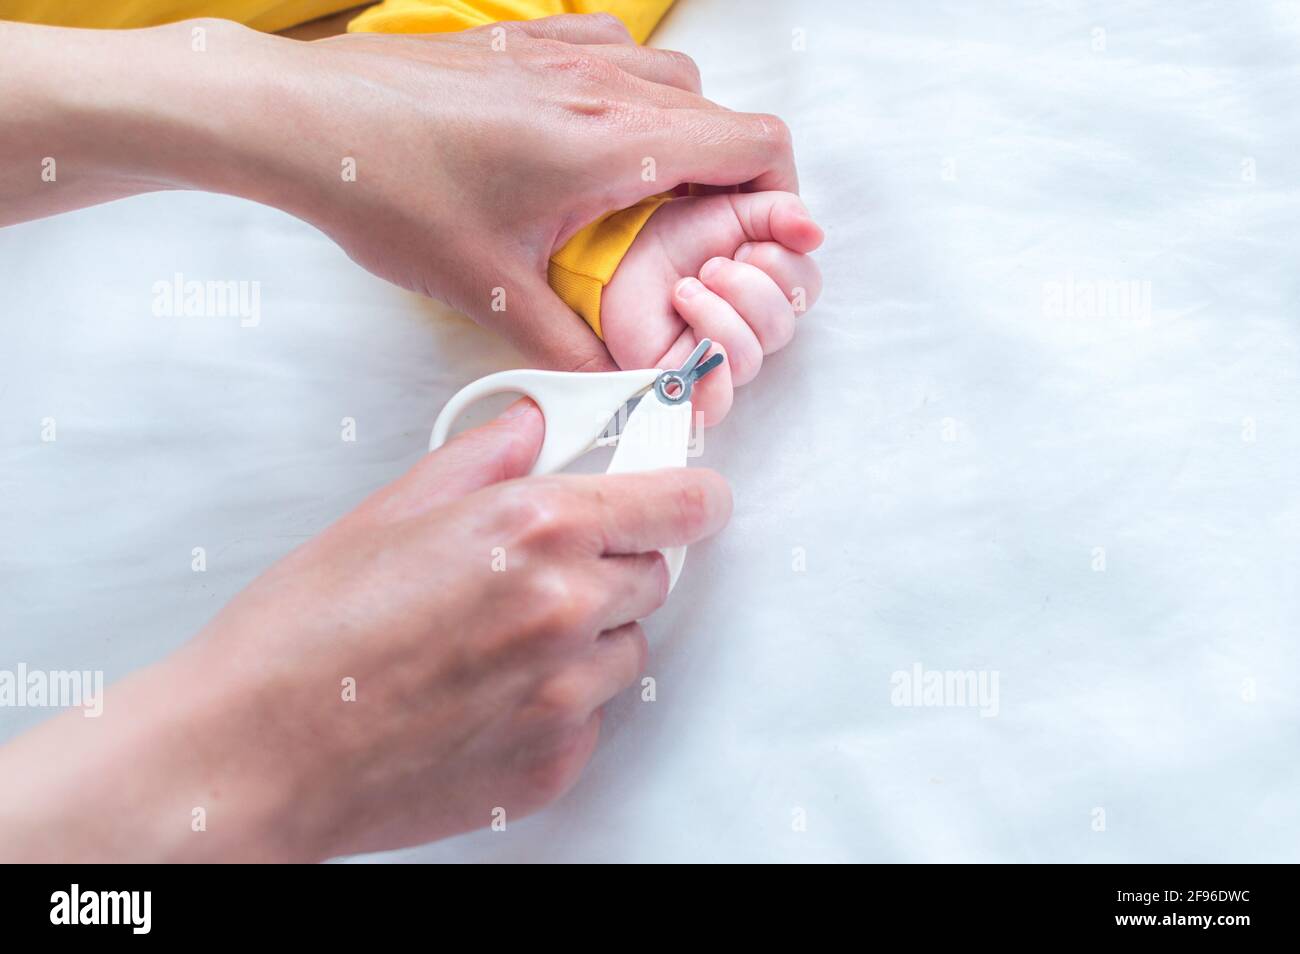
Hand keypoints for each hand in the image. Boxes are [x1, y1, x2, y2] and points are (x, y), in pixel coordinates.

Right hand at [0, 402, 731, 860]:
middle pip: (655, 575)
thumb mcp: (387, 512)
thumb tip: (532, 426)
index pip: (685, 504)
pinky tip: (484, 694)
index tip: (683, 501)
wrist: (252, 753)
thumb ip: (482, 460)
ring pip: (627, 649)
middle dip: (612, 565)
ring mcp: (565, 696)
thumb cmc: (302, 634)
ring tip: (496, 641)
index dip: (687, 497)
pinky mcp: (552, 764)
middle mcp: (568, 611)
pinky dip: (558, 701)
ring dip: (589, 637)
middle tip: (535, 572)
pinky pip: (591, 716)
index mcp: (536, 529)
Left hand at [279, 14, 799, 371]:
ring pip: (673, 80)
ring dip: (683, 132)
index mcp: (612, 145)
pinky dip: (631, 91)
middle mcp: (602, 85)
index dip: (781, 194)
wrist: (305, 120)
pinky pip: (617, 51)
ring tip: (645, 191)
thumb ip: (568, 347)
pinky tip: (591, 135)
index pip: (755, 144)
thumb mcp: (489, 293)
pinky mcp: (527, 41)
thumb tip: (614, 381)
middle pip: (723, 114)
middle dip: (732, 177)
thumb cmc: (390, 192)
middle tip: (697, 235)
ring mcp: (564, 51)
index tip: (759, 237)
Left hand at [602, 191, 824, 424]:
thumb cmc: (675, 237)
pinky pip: (717, 405)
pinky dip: (713, 375)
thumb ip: (778, 214)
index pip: (806, 291)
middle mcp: (751, 332)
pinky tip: (696, 339)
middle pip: (781, 327)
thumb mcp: (732, 211)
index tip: (741, 245)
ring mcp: (719, 363)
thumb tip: (815, 235)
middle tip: (708, 267)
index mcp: (770, 291)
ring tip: (683, 291)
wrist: (619, 253)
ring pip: (749, 358)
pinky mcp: (683, 386)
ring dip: (716, 315)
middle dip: (745, 286)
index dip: (779, 264)